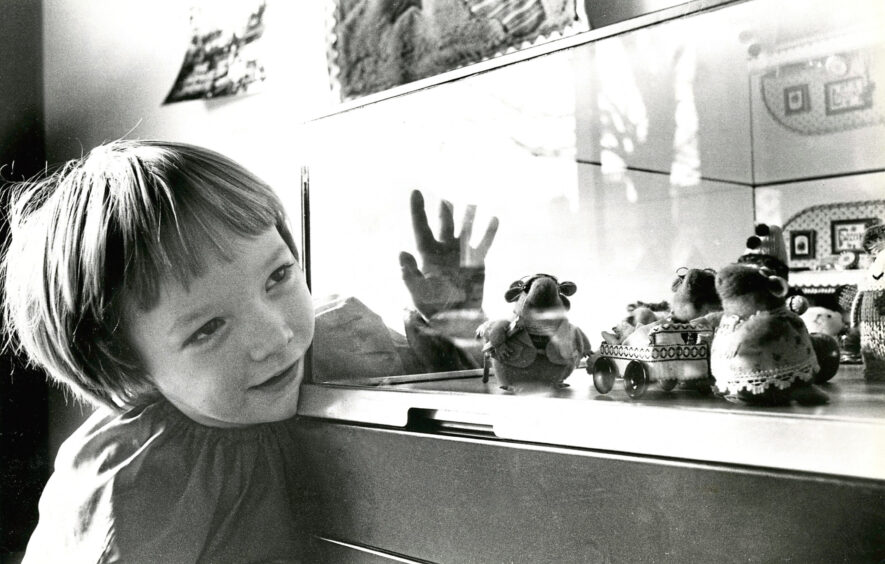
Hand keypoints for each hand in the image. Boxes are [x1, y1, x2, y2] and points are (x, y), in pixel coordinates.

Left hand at [399, 190, 498, 317]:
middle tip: (447, 192)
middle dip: (445, 209)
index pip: (420, 228)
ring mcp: (461, 253)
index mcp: (426, 254)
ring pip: (465, 228)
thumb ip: (409, 274)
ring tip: (472, 199)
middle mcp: (444, 249)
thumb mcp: (417, 293)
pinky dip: (489, 231)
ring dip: (468, 214)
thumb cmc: (431, 307)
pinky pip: (484, 243)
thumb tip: (401, 253)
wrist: (455, 319)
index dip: (417, 210)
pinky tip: (494, 218)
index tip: (415, 192)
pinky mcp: (476, 261)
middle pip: (444, 223)